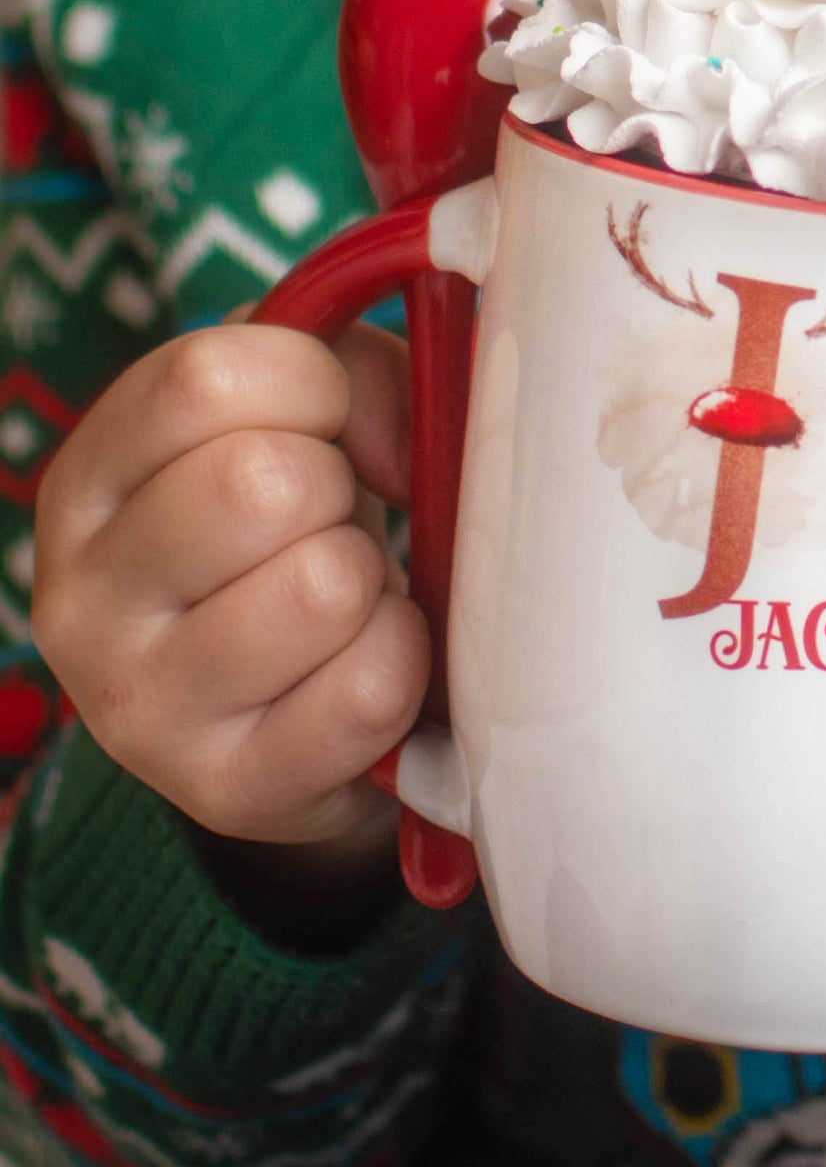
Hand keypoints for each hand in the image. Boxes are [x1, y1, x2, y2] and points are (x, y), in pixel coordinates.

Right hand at [32, 322, 428, 880]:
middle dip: (338, 490)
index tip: (330, 421)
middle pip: (260, 483)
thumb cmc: (296, 533)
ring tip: (342, 601)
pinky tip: (363, 665)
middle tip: (329, 525)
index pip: (204, 380)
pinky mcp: (227, 791)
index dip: (313, 384)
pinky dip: (403, 662)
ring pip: (322, 587)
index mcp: (88, 480)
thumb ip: (357, 374)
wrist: (292, 714)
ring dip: (370, 582)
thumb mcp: (306, 421)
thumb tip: (400, 443)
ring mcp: (141, 708)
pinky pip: (370, 690)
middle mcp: (81, 597)